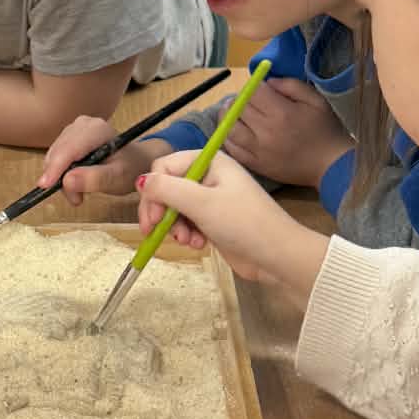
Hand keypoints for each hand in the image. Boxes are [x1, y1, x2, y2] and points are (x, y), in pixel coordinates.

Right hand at [38, 116, 160, 202]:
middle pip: (59, 152)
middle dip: (60, 178)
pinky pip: (56, 156)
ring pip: (54, 156)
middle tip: (76, 199)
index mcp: (96, 129)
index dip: (55, 168)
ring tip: (79, 194)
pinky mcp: (70, 136)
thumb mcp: (117, 178)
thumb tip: (67, 181)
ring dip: (61, 179)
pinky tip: (75, 182)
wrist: (136, 162)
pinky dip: (62, 173)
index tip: (45, 187)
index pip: (68, 149)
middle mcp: (83, 124)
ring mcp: (75, 128)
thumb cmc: (130, 169)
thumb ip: (94, 179)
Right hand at [138, 149, 331, 304]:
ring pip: (176, 208)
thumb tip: (140, 181)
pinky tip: (198, 245)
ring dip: (175, 226)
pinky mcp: (215, 221)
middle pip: (168, 187)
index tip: (153, 218)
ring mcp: (213, 199)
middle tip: (156, 232)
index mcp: (210, 162)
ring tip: (188, 241)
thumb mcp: (202, 203)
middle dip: (162, 211)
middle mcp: (210, 176)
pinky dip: (188, 234)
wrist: (278, 256)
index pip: (165, 166)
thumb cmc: (243, 223)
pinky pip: (188, 222)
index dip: (153, 191)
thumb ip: (167, 189)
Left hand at [224, 79, 352, 188]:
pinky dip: (228, 137)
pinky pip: (232, 149)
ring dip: (228, 117)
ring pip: (229, 128)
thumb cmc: (326, 130)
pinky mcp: (255, 165)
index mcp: (281, 112)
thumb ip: (291, 86)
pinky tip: (234, 131)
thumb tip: (268, 82)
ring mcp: (257, 150)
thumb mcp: (316, 100)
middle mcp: (265, 131)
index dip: (254, 86)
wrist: (331, 166)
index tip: (260, 89)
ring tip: (233, 112)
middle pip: (238, 108)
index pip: (253, 92)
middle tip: (246, 99)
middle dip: (240, 99)